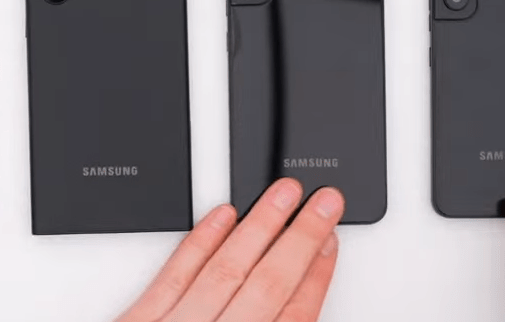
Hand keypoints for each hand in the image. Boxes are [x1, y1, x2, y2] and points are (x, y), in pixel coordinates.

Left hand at [118, 178, 344, 321]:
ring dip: (258, 227)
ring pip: (225, 270)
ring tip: (282, 193)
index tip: (332, 242)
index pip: (295, 316)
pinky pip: (172, 276)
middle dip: (300, 238)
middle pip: (268, 284)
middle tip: (324, 202)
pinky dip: (200, 243)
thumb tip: (295, 299)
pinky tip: (221, 216)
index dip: (318, 275)